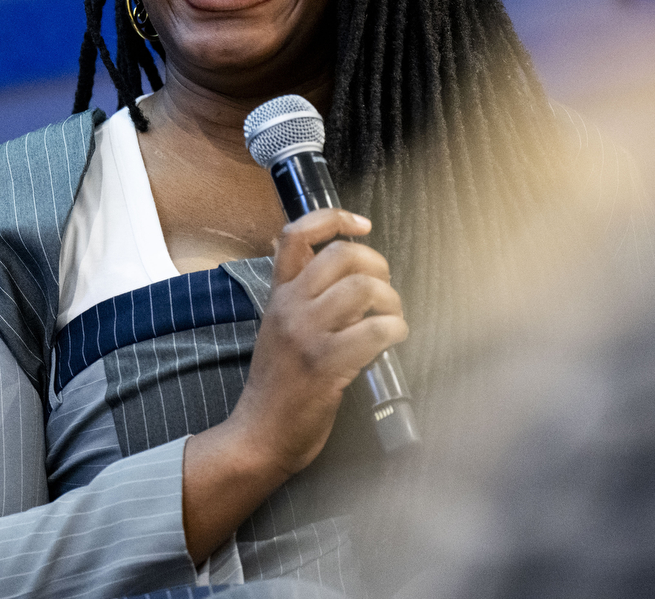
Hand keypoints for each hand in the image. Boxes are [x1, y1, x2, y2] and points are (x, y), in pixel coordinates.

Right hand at [234, 207, 407, 474]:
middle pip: (341, 255)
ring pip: (363, 288)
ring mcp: (306, 335)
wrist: (258, 436)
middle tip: (384, 290)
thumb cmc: (278, 388)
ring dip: (391, 300)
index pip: (296, 235)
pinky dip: (395, 329)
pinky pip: (375, 330)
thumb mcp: (280, 331)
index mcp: (278, 296)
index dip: (333, 218)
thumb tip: (349, 276)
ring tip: (392, 318)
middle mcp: (289, 308)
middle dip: (377, 265)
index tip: (362, 224)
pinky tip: (394, 339)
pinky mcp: (325, 364)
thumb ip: (304, 301)